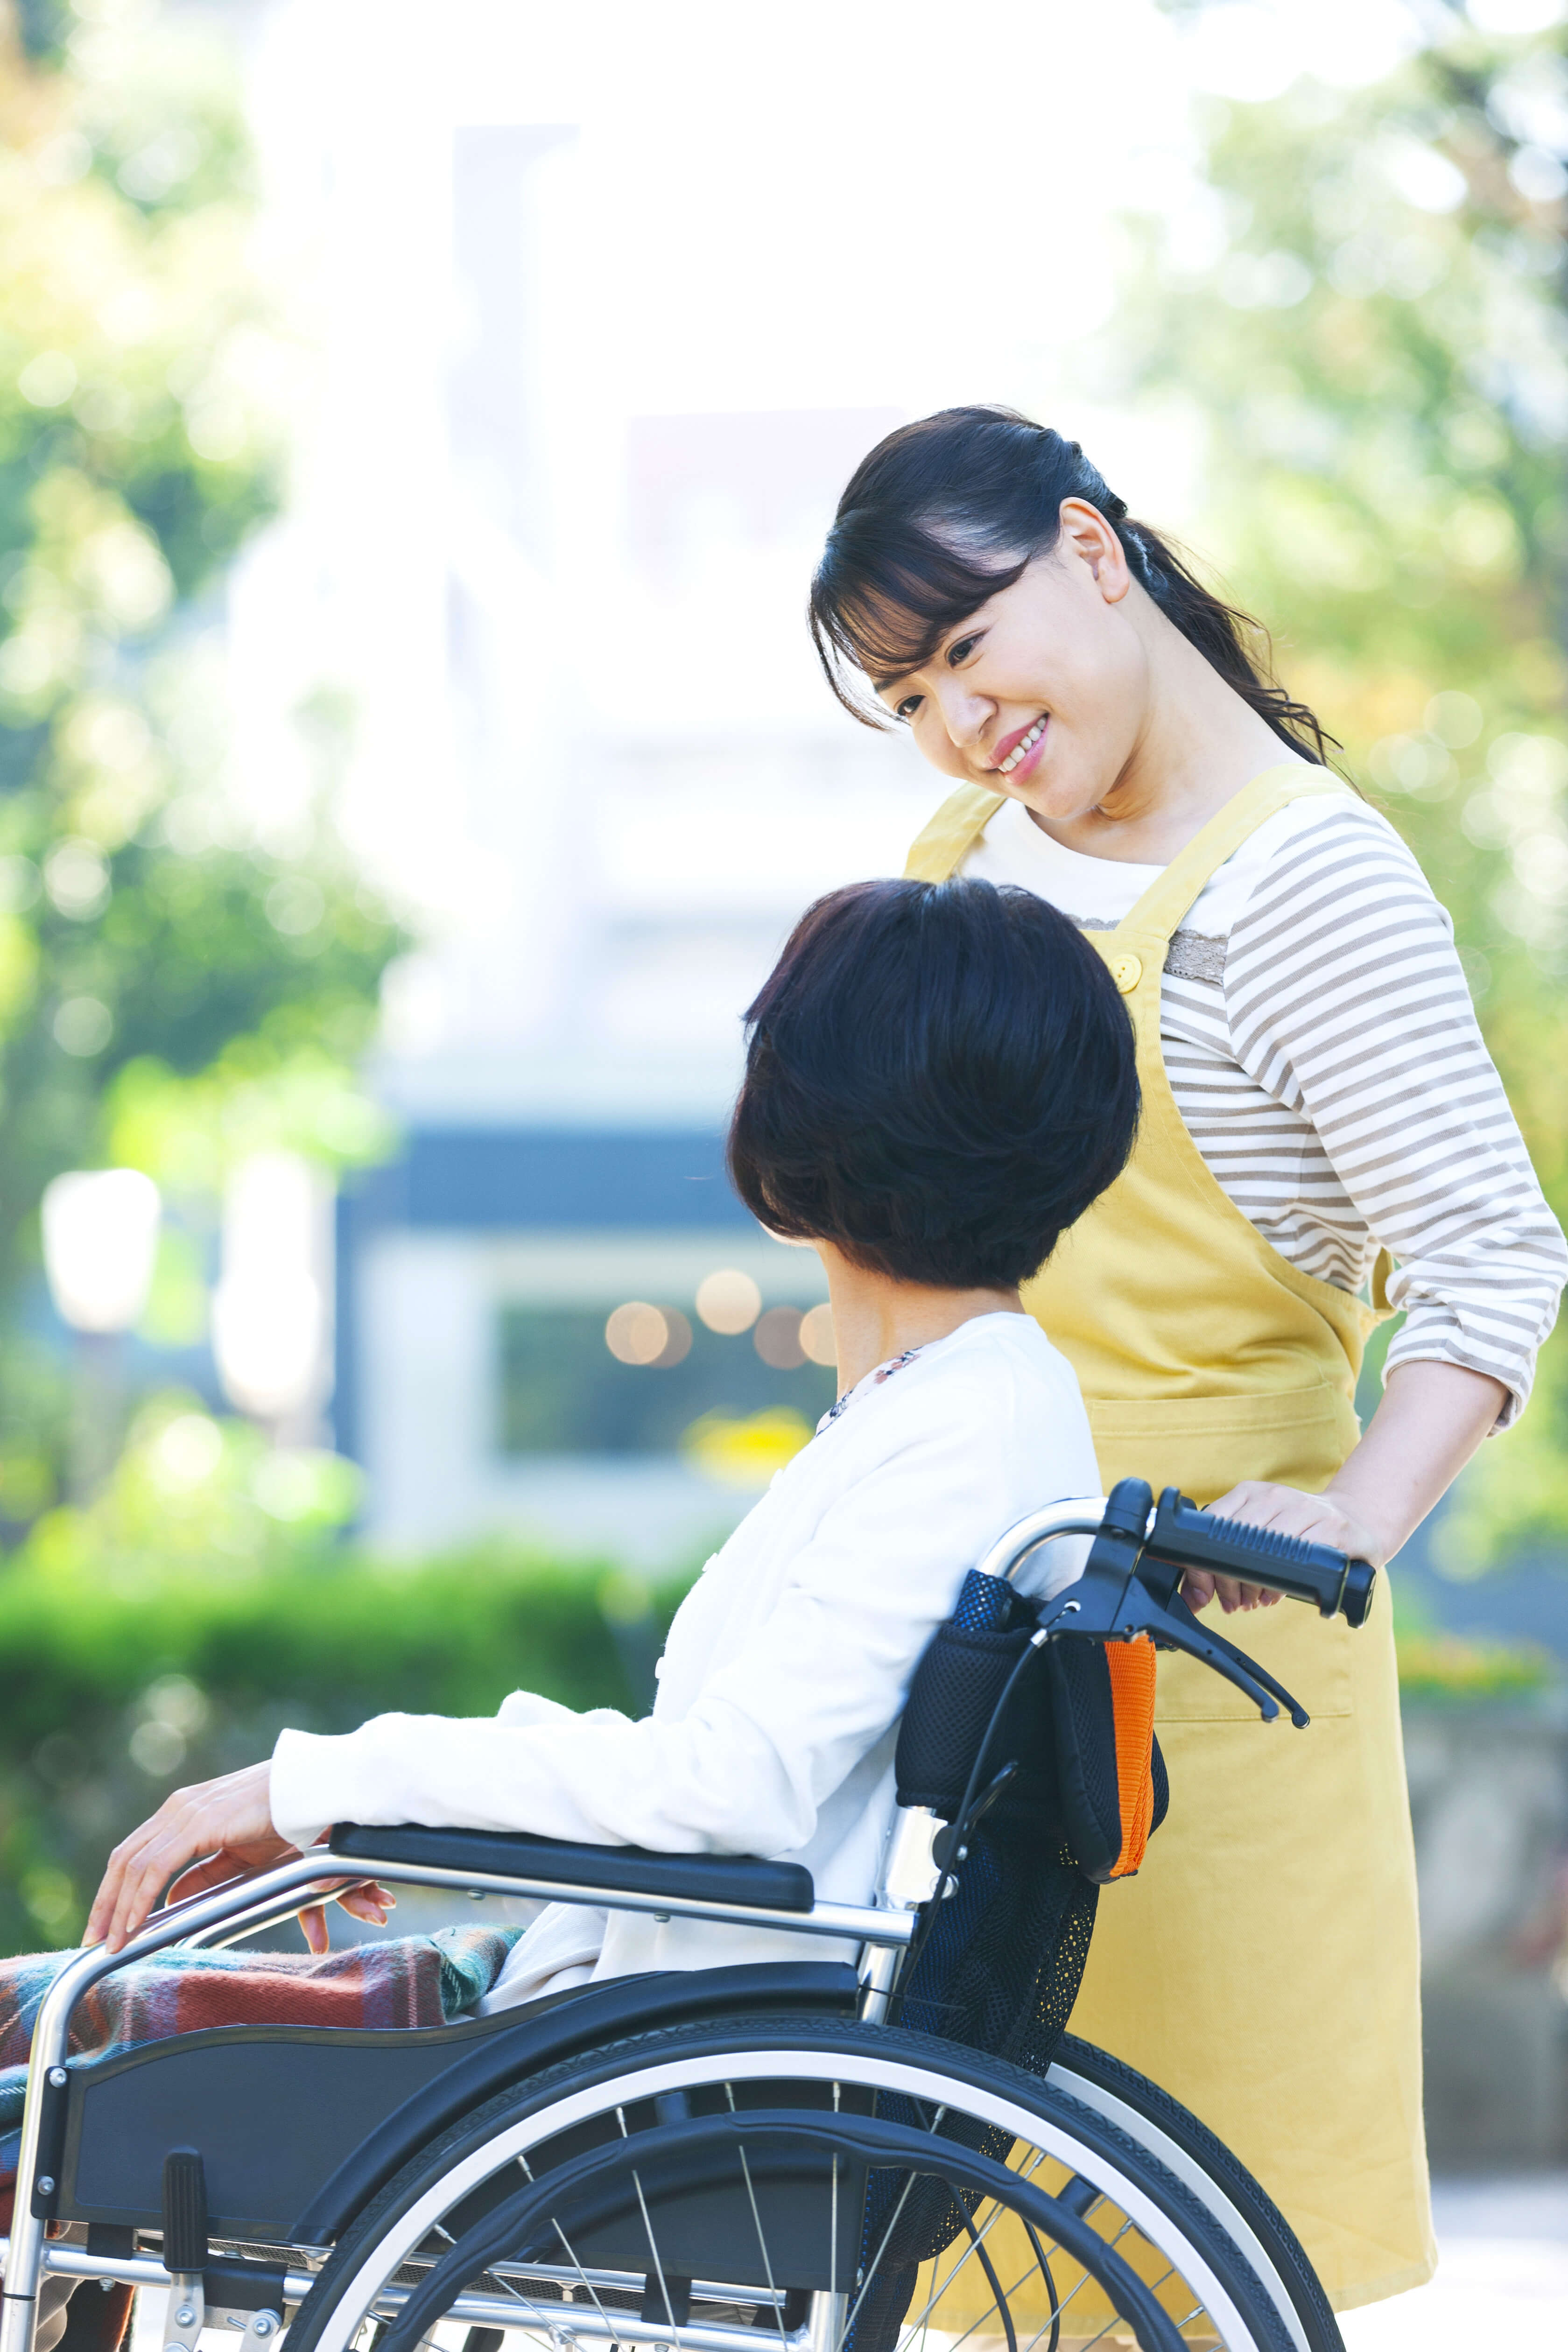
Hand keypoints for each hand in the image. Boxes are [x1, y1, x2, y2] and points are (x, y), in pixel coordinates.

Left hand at [85, 1761, 392, 1955]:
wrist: (311, 1792)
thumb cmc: (284, 1821)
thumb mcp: (239, 1855)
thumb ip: (206, 1876)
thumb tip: (173, 1902)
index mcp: (184, 1811)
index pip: (134, 1853)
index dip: (115, 1890)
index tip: (106, 1924)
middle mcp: (177, 1808)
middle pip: (124, 1859)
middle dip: (105, 1902)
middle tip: (94, 1939)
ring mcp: (184, 1813)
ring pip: (133, 1866)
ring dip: (116, 1908)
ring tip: (110, 1942)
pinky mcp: (197, 1824)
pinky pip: (155, 1869)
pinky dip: (139, 1899)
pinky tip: (134, 1924)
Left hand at [1181, 1480, 1383, 1615]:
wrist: (1354, 1521)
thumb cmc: (1296, 1532)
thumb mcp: (1257, 1535)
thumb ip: (1220, 1560)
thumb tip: (1192, 1599)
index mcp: (1252, 1492)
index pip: (1214, 1524)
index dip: (1204, 1562)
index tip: (1206, 1588)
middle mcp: (1278, 1496)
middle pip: (1239, 1542)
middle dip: (1228, 1581)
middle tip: (1232, 1602)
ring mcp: (1308, 1509)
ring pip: (1269, 1552)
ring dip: (1255, 1586)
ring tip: (1254, 1600)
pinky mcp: (1335, 1529)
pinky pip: (1302, 1559)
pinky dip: (1284, 1585)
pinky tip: (1276, 1595)